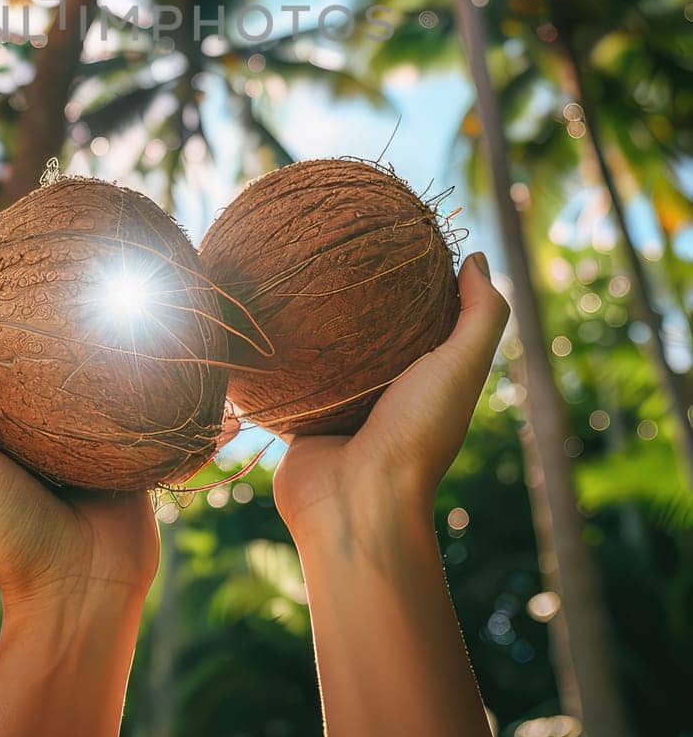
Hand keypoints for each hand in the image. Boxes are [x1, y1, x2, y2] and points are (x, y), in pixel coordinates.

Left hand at [0, 281, 158, 616]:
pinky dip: (110, 357)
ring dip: (52, 326)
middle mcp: (10, 426)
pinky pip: (109, 387)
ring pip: (51, 364)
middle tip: (6, 267)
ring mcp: (62, 430)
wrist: (87, 589)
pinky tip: (116, 324)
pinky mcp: (110, 437)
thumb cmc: (14, 535)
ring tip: (60, 283)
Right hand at [273, 252, 507, 538]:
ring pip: (319, 348)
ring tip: (286, 265)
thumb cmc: (414, 437)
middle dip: (352, 290)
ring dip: (306, 318)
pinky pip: (280, 374)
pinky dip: (271, 349)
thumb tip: (474, 255)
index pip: (422, 315)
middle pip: (367, 328)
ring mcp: (337, 406)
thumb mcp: (459, 368)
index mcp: (425, 379)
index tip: (393, 230)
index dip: (413, 277)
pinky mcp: (296, 418)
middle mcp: (382, 391)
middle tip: (330, 239)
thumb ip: (480, 316)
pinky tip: (255, 311)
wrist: (353, 506)